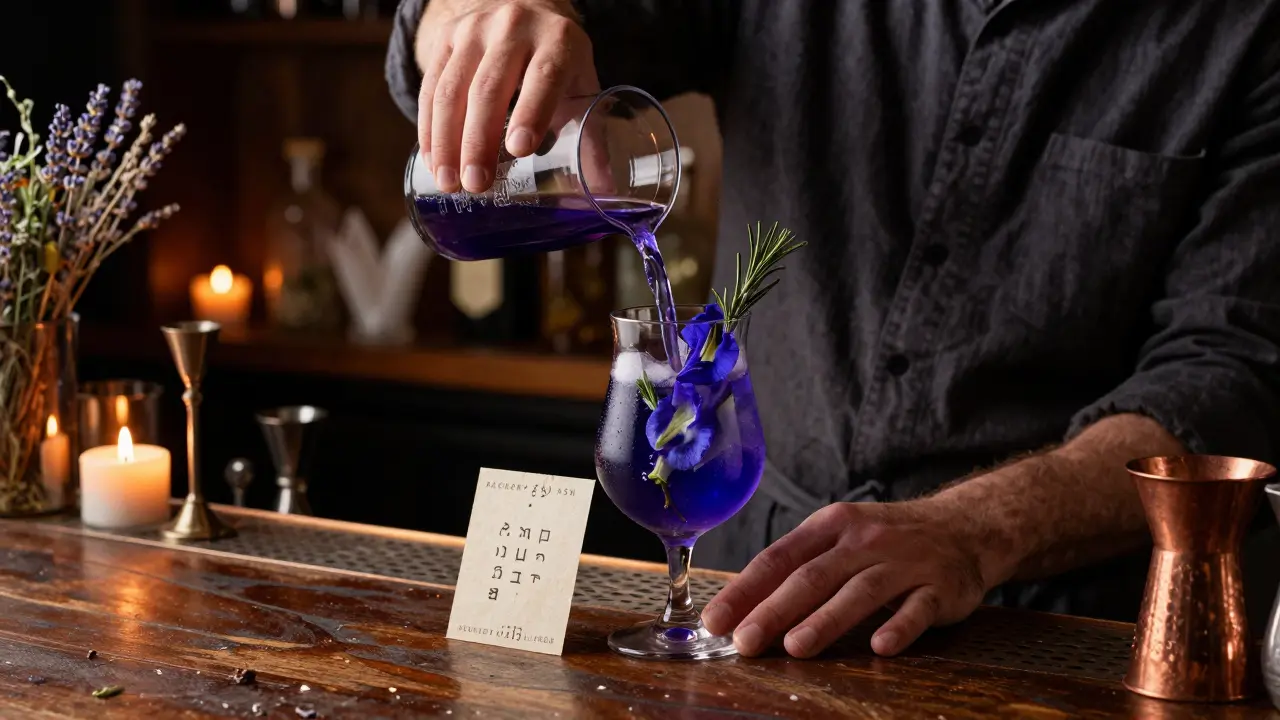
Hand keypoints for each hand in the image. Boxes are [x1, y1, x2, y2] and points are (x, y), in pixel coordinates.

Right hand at [415, 0, 600, 192]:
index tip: (519, 150)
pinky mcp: (446, 39)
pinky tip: (434, 161)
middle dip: (479, 141)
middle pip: (489, 88)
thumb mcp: (580, 88)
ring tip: (450, 183)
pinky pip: (431, 87)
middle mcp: (514, 28)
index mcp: (558, 40)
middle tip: (477, 184)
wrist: (525, 11)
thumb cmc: (558, 65)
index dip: (531, 112)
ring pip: (452, 89)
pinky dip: (430, 129)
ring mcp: (474, 30)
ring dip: (446, 141)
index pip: (543, 76)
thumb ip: (591, 137)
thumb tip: (605, 190)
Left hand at [701, 501, 991, 657]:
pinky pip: (917, 609)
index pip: (779, 557)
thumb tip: (744, 609)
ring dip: (826, 620)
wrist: (964, 527)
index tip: (717, 621)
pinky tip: (879, 647)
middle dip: (774, 611)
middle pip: (813, 576)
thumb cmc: (885, 540)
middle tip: (745, 642)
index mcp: (830, 526)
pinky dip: (898, 627)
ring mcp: (903, 562)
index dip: (745, 590)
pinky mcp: (939, 587)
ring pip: (859, 592)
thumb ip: (799, 569)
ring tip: (795, 647)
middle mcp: (864, 540)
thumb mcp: (840, 539)